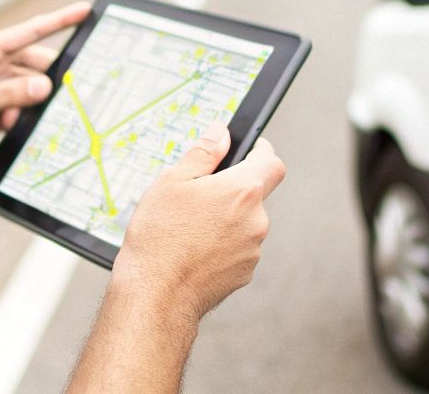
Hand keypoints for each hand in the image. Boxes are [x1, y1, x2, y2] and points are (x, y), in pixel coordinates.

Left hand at [0, 1, 89, 167]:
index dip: (60, 20)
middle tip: (72, 90)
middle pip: (34, 65)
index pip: (30, 32)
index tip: (85, 11)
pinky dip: (22, 119)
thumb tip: (45, 85)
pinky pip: (19, 110)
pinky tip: (15, 127)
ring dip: (32, 105)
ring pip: (29, 91)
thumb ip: (10, 94)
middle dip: (51, 78)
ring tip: (20, 117)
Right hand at [110, 122, 286, 327]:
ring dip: (226, 220)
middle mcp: (257, 220)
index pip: (272, 161)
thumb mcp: (172, 181)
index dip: (260, 152)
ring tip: (190, 228)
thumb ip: (203, 153)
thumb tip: (221, 133)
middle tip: (198, 196)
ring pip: (245, 223)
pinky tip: (194, 250)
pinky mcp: (245, 273)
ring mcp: (253, 250)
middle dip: (231, 191)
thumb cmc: (159, 237)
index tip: (248, 150)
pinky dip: (223, 245)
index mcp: (242, 191)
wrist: (156, 294)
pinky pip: (239, 249)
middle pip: (255, 194)